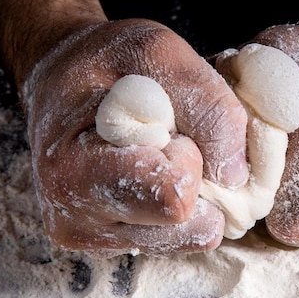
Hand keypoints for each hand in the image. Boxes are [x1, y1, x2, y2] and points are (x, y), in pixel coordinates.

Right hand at [21, 19, 248, 256]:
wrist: (62, 82)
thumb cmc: (105, 63)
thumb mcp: (157, 52)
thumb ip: (205, 103)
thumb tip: (236, 175)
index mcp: (75, 172)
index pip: (173, 196)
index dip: (190, 157)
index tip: (168, 127)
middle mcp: (77, 221)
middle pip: (188, 228)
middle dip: (196, 181)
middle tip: (168, 141)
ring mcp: (97, 240)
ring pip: (190, 238)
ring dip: (192, 194)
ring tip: (160, 155)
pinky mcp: (114, 245)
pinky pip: (179, 239)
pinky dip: (181, 206)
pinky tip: (156, 173)